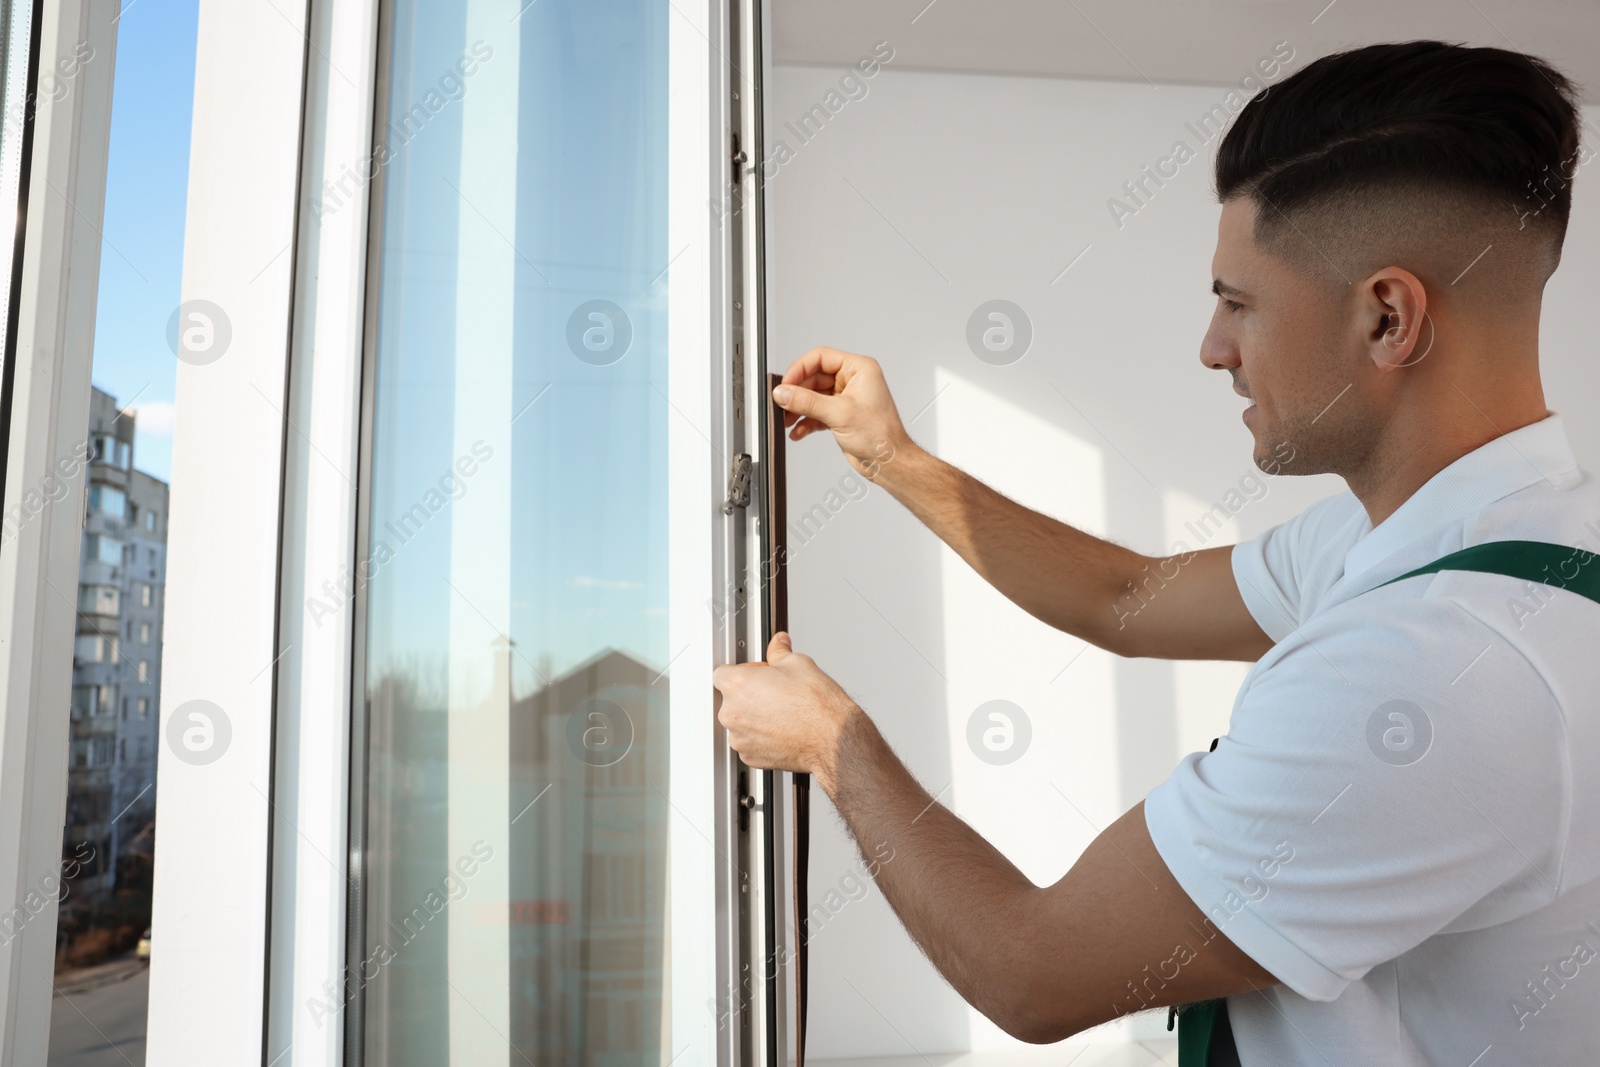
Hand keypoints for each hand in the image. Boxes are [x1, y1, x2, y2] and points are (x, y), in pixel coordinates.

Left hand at [712, 632, 858, 792]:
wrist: (832, 738)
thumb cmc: (817, 706)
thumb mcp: (798, 664)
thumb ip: (779, 652)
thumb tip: (779, 644)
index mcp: (737, 684)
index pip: (722, 673)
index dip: (742, 671)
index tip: (756, 674)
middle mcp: (732, 713)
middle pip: (731, 698)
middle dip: (749, 694)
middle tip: (775, 692)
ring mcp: (740, 738)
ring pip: (740, 721)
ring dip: (754, 716)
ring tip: (781, 712)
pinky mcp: (750, 756)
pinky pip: (749, 742)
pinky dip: (760, 736)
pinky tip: (781, 728)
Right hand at [773, 347, 911, 480]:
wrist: (888, 461)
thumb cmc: (881, 435)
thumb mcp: (839, 414)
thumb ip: (807, 401)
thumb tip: (784, 393)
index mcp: (859, 369)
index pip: (821, 358)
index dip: (800, 369)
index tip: (786, 384)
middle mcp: (853, 380)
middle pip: (814, 377)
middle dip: (797, 393)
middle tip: (783, 403)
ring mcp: (846, 398)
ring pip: (813, 396)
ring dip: (799, 408)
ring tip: (788, 419)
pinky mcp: (841, 414)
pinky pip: (817, 412)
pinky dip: (806, 421)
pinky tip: (798, 430)